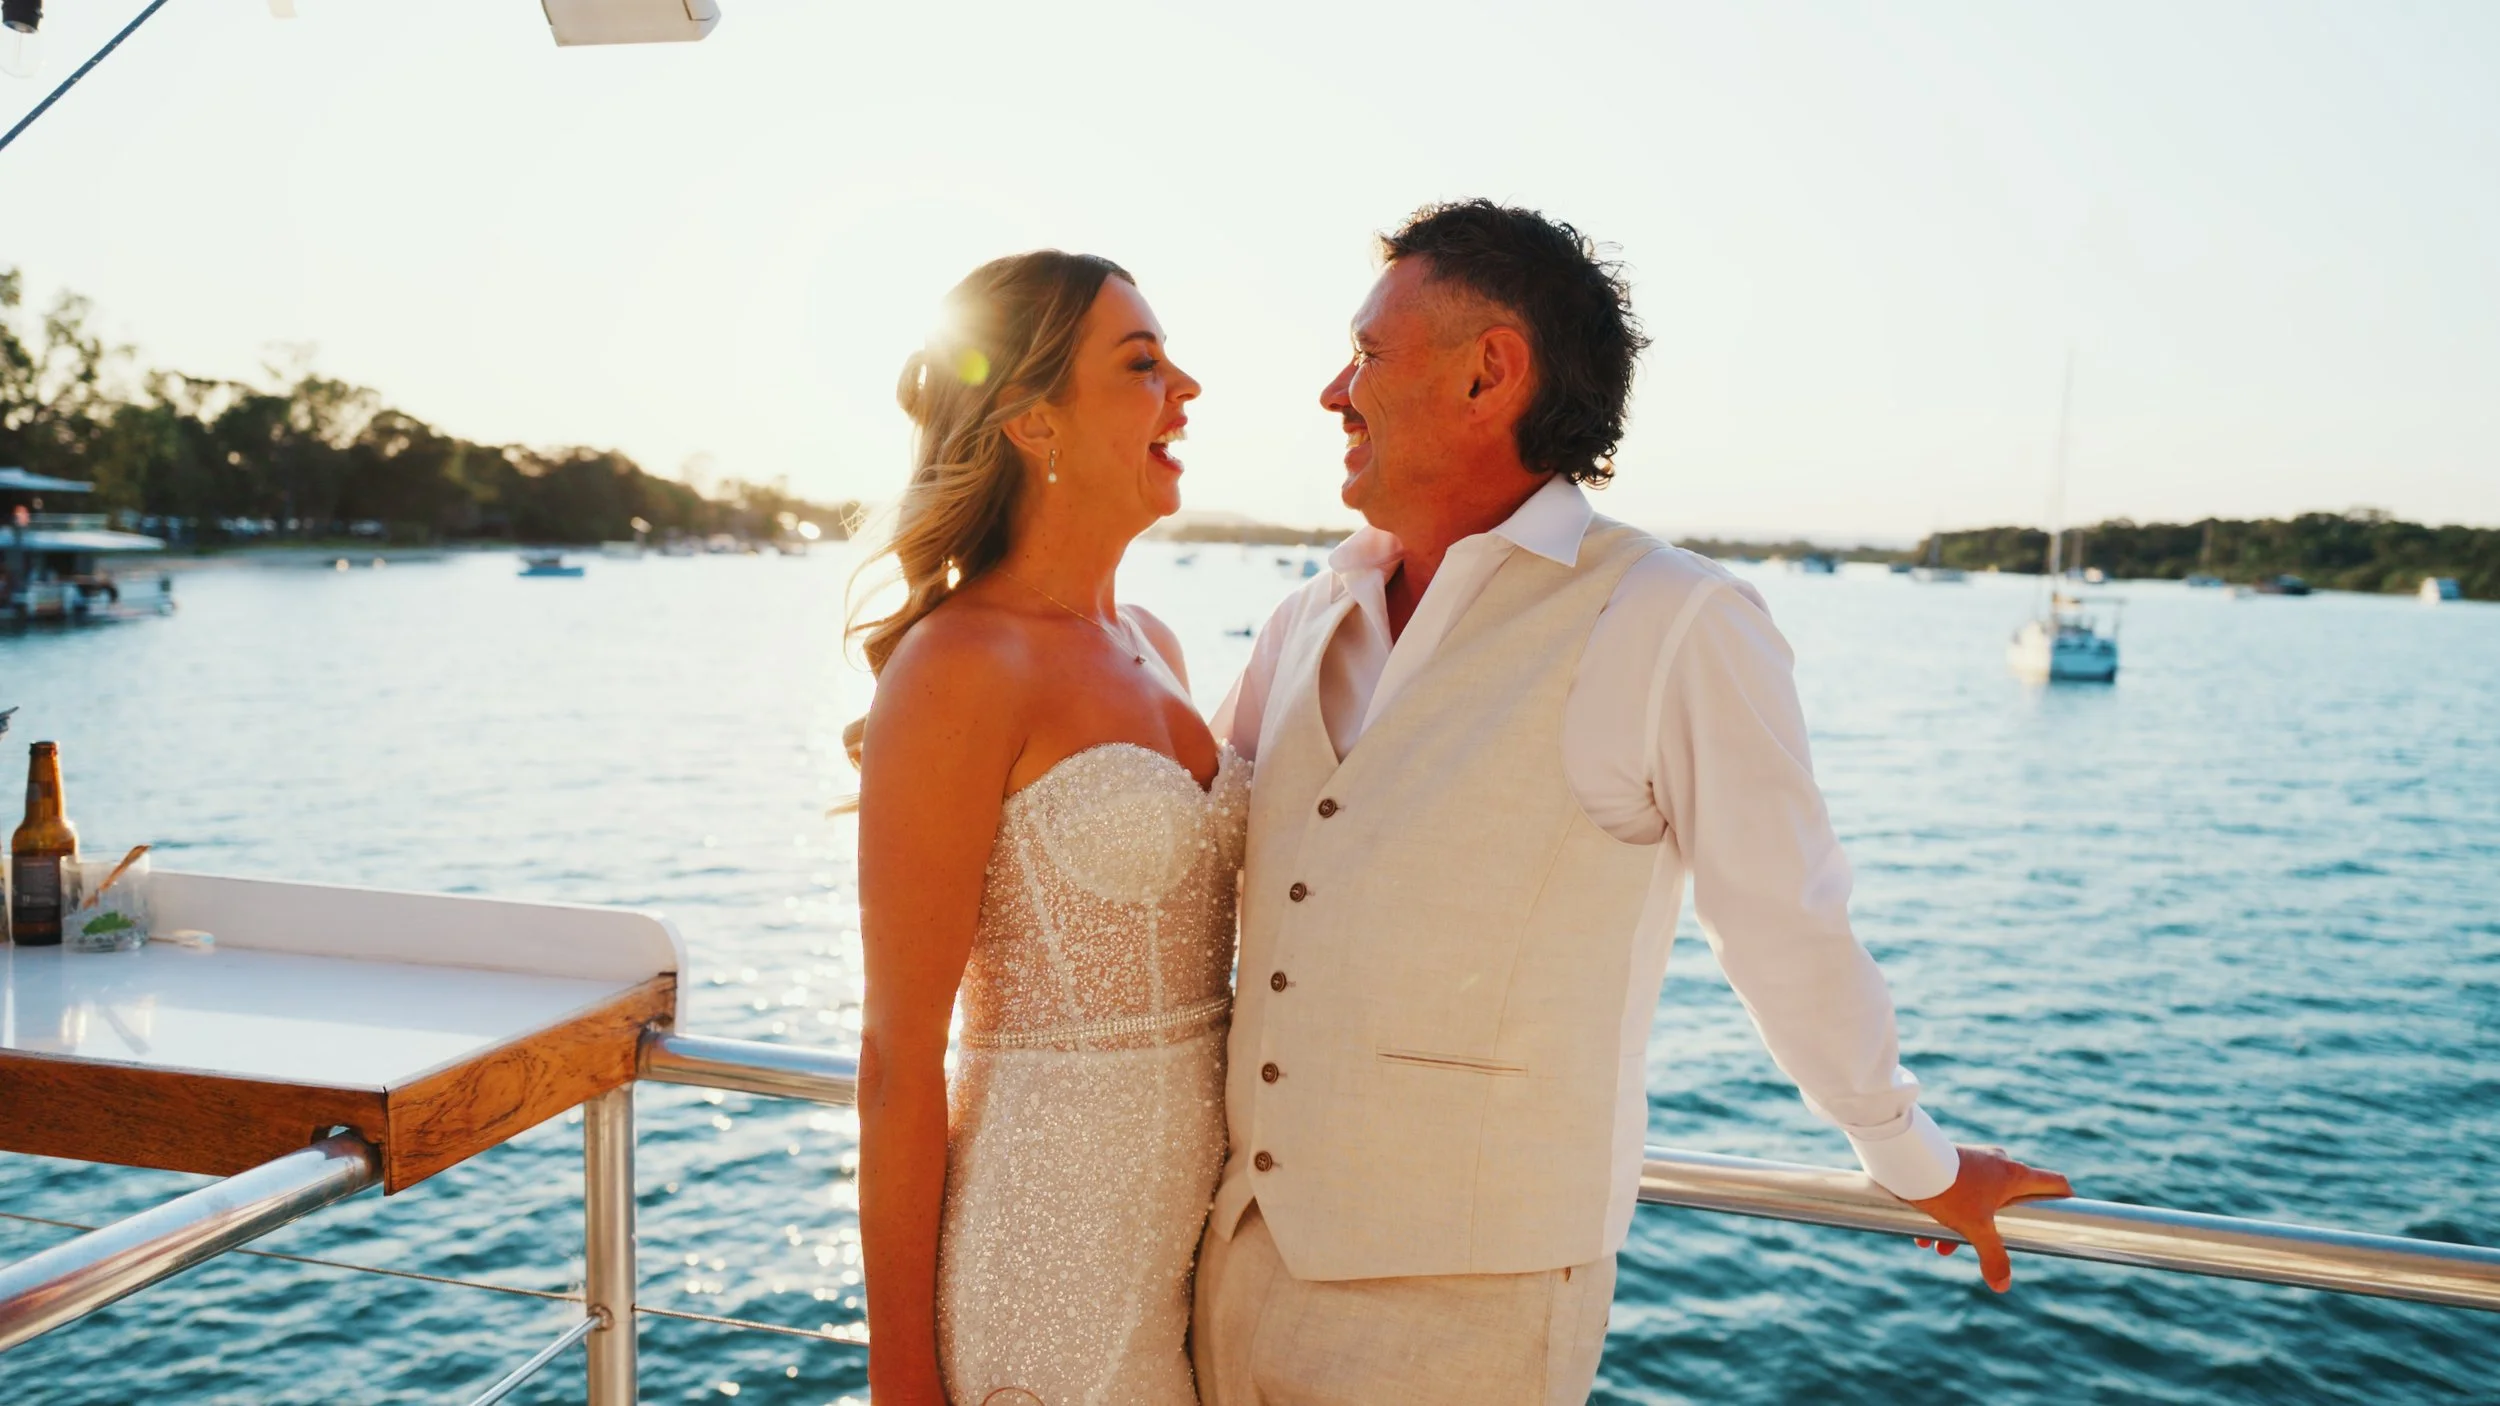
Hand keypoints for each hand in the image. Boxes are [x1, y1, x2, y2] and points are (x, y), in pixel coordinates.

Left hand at [1906, 1144, 2072, 1291]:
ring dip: (1964, 1225)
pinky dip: (1946, 1212)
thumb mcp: (1974, 1228)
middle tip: (1986, 1245)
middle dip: (1998, 1227)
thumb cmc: (1949, 1189)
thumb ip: (1993, 1257)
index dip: (2066, 1199)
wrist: (1908, 1158)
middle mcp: (2000, 1162)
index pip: (2056, 1182)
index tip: (2066, 1215)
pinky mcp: (1954, 1159)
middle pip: (2014, 1198)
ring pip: (1980, 1199)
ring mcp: (1976, 1158)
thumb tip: (2003, 1286)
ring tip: (1941, 1246)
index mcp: (2016, 1175)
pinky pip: (1958, 1189)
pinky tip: (1923, 1233)